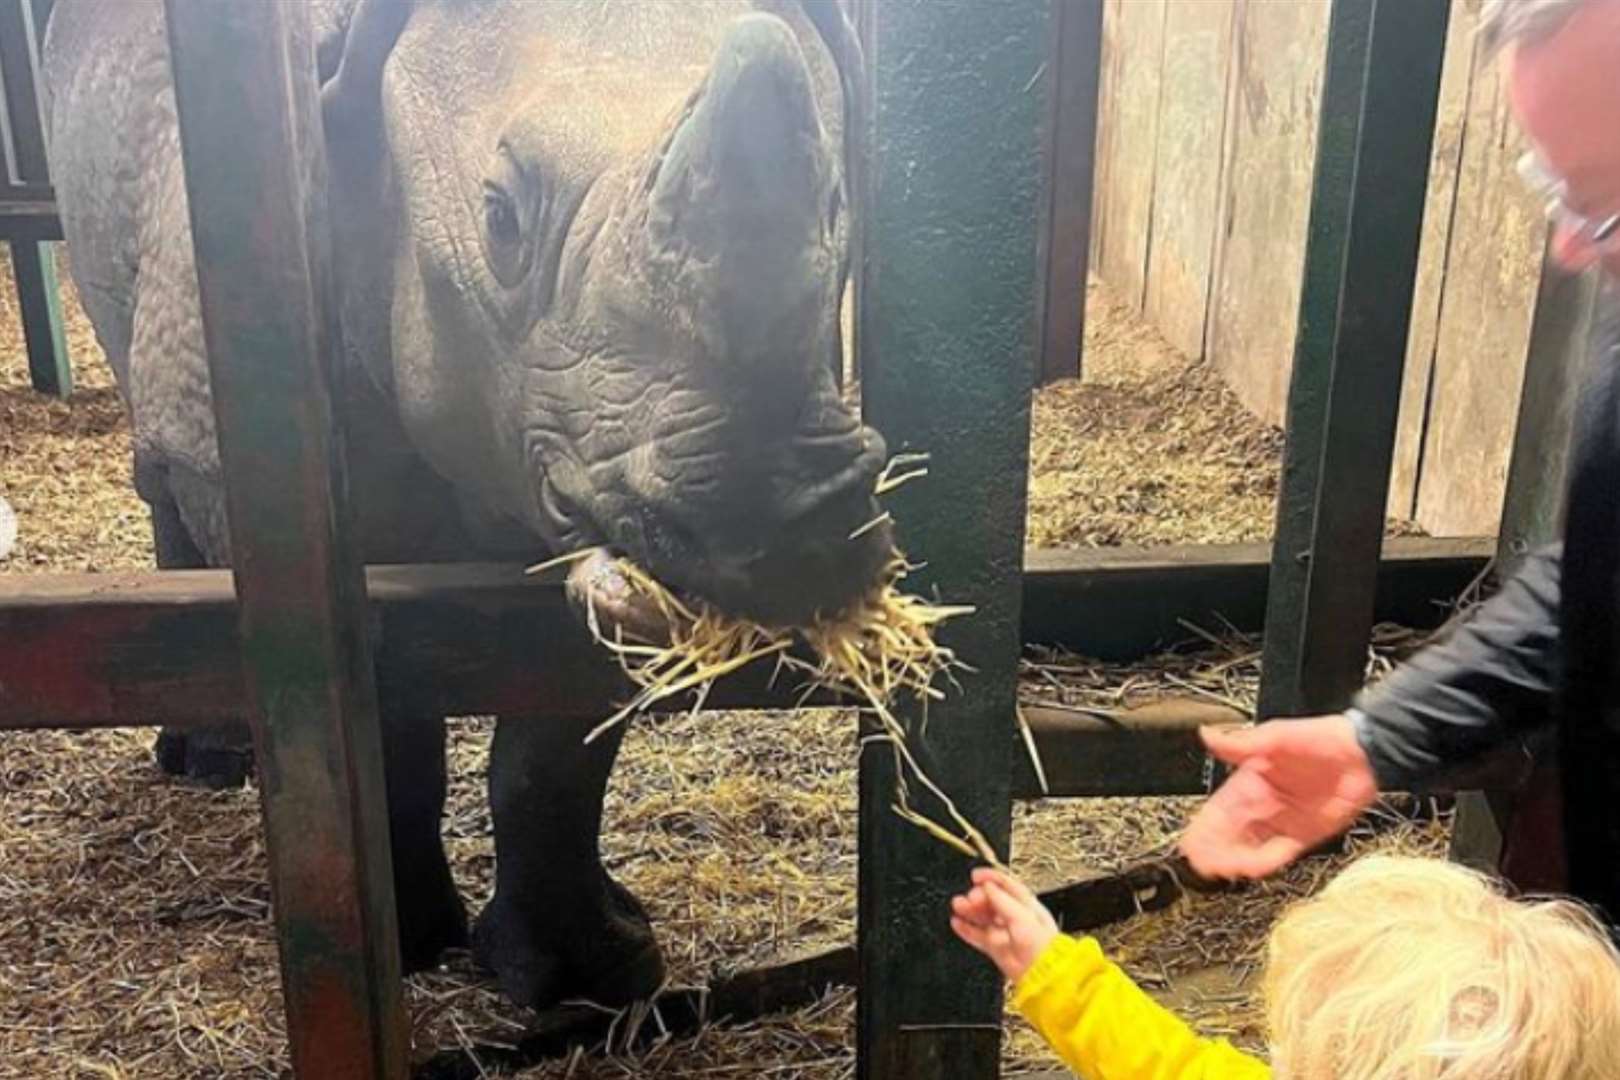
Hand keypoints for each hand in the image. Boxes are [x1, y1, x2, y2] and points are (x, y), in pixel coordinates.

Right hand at [950, 867, 1058, 982]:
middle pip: (991, 900)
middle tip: (968, 898)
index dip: (990, 878)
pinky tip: (957, 922)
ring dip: (969, 910)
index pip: (1006, 885)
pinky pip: (977, 935)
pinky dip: (966, 929)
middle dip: (977, 896)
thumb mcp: (1021, 915)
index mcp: (1026, 905)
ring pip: (983, 917)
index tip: (975, 876)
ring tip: (957, 905)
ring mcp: (1005, 932)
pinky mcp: (996, 948)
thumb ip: (1002, 900)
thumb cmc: (1042, 945)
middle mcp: (1015, 917)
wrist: (1042, 973)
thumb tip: (987, 886)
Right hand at [1179, 714, 1377, 879]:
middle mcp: (1261, 805)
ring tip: (1226, 869)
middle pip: (1230, 835)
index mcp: (1248, 783)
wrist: (1362, 754)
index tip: (1191, 843)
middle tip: (1205, 864)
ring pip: (1250, 848)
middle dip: (1214, 851)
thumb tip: (1207, 734)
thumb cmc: (1320, 738)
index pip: (1217, 811)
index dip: (1202, 829)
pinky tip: (1254, 867)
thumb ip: (1240, 743)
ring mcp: (1281, 823)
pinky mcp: (1303, 836)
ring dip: (1236, 860)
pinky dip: (1265, 862)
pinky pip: (1278, 854)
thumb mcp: (1276, 736)